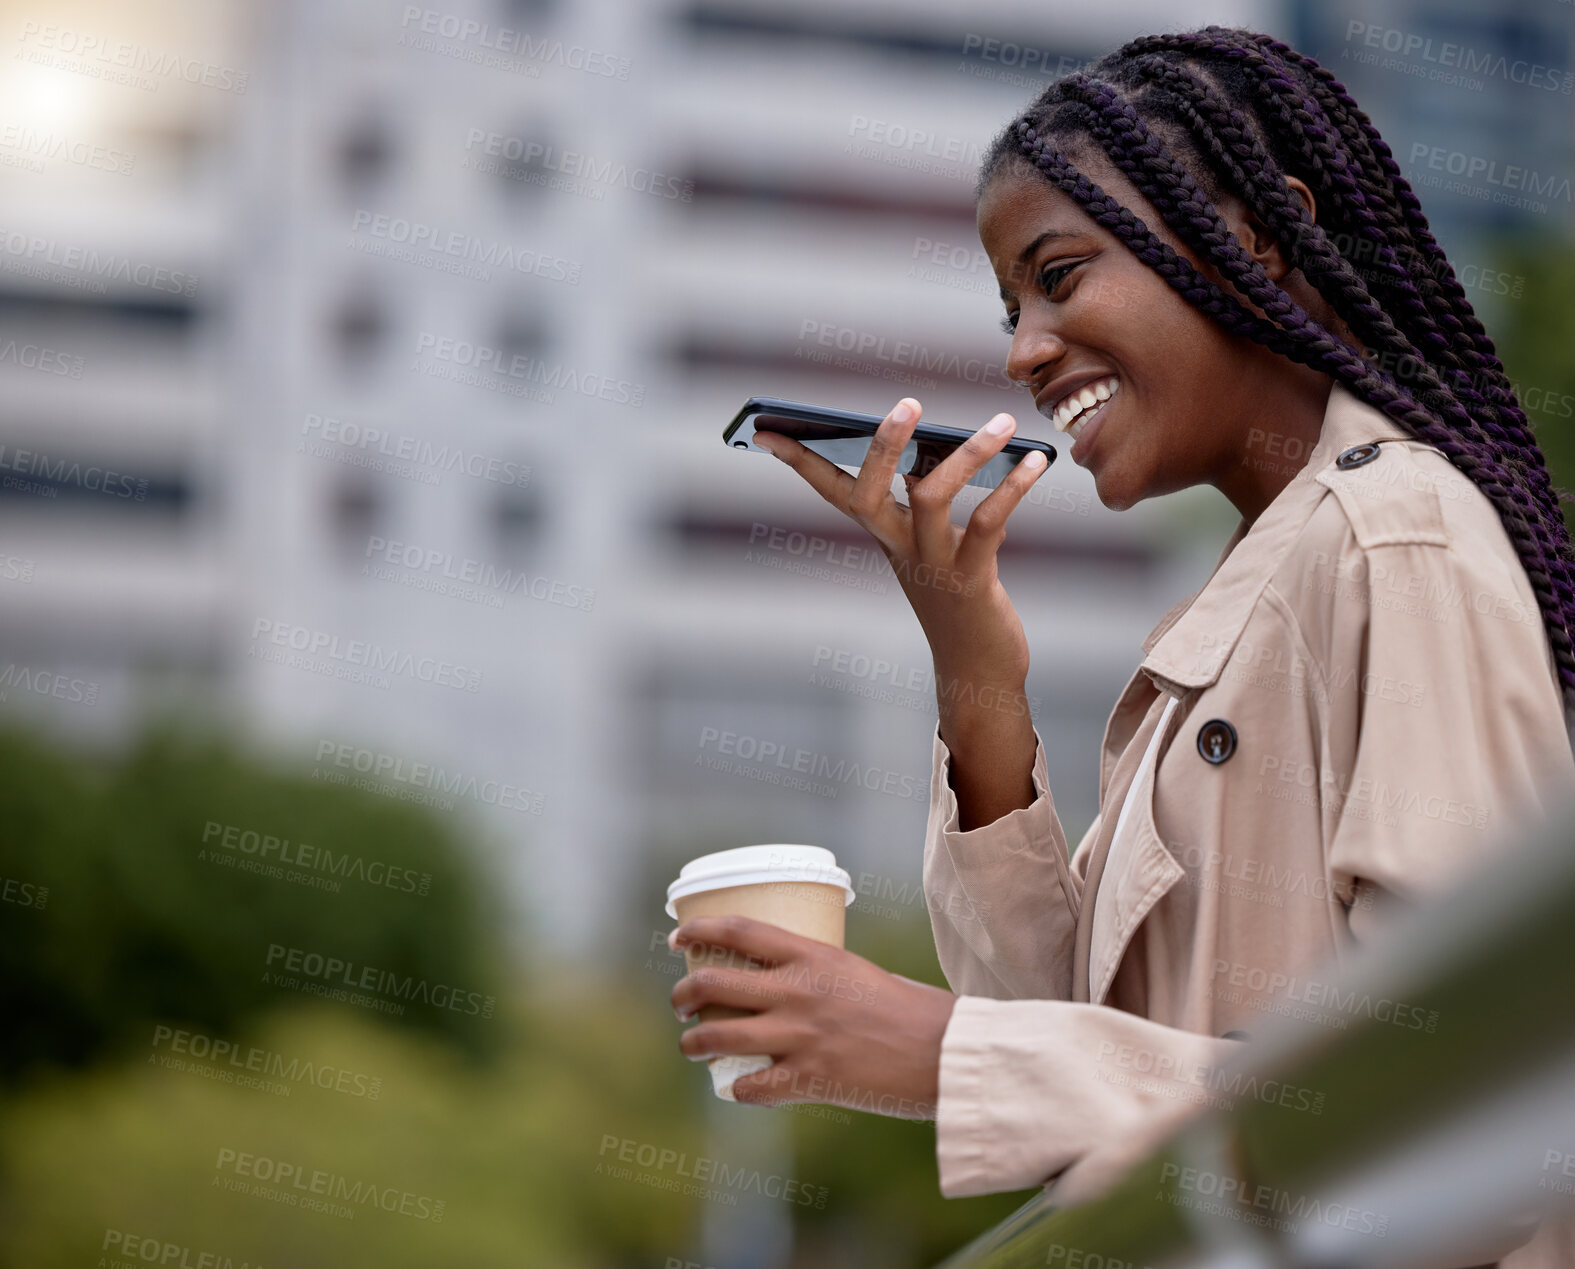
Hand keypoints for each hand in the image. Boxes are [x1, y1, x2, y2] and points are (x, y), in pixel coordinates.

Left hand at [669, 915, 956, 1118]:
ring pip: (717, 1037)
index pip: (740, 931)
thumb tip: (779, 984)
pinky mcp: (808, 1079)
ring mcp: (799, 1037)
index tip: (678, 939)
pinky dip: (738, 1089)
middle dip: (683, 995)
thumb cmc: (906, 1008)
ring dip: (694, 1043)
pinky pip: (749, 1087)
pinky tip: (741, 1086)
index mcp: (813, 956)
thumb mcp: (855, 972)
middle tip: (681, 1005)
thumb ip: (815, 974)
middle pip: (713, 984)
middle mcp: (798, 992)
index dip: (699, 931)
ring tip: (694, 1046)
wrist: (943, 1050)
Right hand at [755, 398, 1041, 692]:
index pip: (830, 491)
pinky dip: (1015, 488)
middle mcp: (898, 548)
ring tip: (1002, 421)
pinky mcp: (970, 581)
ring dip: (969, 455)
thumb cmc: (954, 594)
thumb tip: (936, 444)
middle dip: (882, 447)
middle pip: (868, 494)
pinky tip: (1037, 462)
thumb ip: (924, 497)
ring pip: (934, 499)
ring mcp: (931, 566)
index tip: (764, 432)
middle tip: (907, 402)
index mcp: (882, 534)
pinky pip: (988, 524)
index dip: (798, 462)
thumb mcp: (929, 542)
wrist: (976, 666)